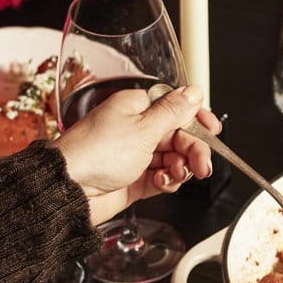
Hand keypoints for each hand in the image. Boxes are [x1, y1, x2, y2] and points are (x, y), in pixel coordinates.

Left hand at [55, 85, 220, 223]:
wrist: (69, 190)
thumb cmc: (95, 153)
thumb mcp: (143, 128)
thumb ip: (173, 112)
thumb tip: (193, 92)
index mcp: (136, 108)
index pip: (176, 107)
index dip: (197, 119)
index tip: (213, 130)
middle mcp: (136, 129)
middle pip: (178, 135)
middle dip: (193, 150)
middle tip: (202, 165)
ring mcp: (135, 155)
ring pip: (173, 158)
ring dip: (180, 167)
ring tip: (176, 174)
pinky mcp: (134, 179)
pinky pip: (162, 177)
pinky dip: (167, 180)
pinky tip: (162, 182)